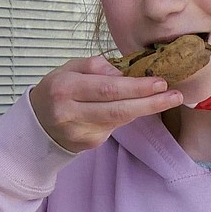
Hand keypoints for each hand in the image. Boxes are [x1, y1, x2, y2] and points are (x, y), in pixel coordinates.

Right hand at [29, 55, 182, 152]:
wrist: (36, 124)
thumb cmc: (57, 90)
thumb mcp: (69, 69)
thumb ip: (95, 66)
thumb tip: (123, 74)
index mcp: (65, 88)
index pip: (107, 88)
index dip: (136, 87)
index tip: (160, 82)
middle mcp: (70, 113)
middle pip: (118, 110)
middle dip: (151, 103)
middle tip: (175, 95)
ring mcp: (79, 133)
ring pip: (119, 120)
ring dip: (145, 109)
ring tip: (166, 99)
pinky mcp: (87, 145)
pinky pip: (114, 127)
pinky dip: (126, 116)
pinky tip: (132, 107)